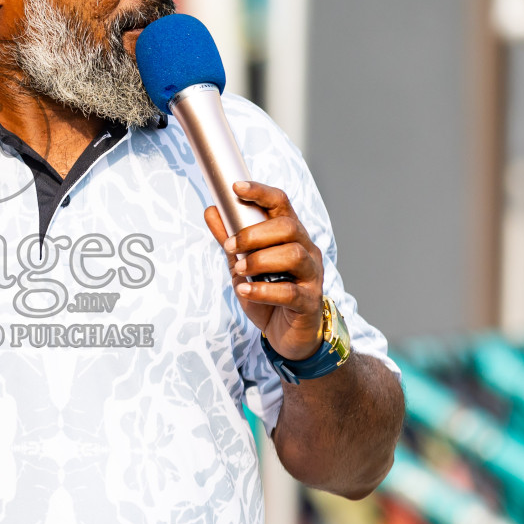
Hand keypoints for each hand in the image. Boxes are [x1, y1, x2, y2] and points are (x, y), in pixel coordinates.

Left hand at [203, 180, 324, 360]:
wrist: (289, 336)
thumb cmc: (270, 294)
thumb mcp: (243, 264)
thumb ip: (230, 238)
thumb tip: (212, 210)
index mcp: (291, 236)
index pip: (281, 204)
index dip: (260, 192)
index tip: (236, 187)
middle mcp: (306, 251)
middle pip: (288, 226)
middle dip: (254, 234)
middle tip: (230, 247)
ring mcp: (311, 276)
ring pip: (293, 254)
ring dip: (259, 260)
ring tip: (239, 271)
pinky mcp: (309, 302)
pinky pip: (290, 292)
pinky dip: (263, 290)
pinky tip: (246, 291)